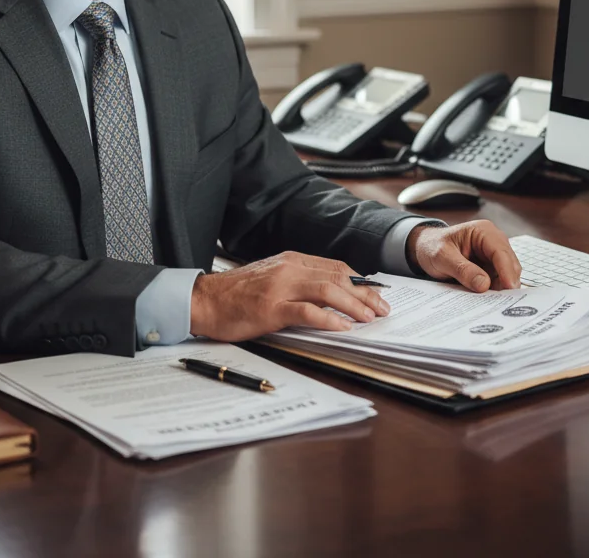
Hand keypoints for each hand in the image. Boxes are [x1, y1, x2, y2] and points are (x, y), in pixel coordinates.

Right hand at [190, 251, 390, 340]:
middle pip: (338, 277)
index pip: (335, 267)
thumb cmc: (237, 294)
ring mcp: (280, 287)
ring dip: (354, 305)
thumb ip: (298, 281)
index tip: (376, 294)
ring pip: (327, 290)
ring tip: (370, 318)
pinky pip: (306, 311)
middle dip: (365, 293)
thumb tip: (330, 294)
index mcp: (291, 260)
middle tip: (383, 308)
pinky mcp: (271, 308)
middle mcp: (289, 269)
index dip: (360, 281)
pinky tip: (343, 327)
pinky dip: (329, 319)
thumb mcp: (272, 279)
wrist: (205, 300)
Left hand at [406, 220, 520, 291]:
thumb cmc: (432, 247)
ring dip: (501, 288)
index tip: (509, 288)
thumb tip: (484, 284)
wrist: (425, 248)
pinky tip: (488, 300)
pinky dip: (495, 290)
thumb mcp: (442, 257)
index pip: (501, 251)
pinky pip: (499, 280)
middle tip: (502, 302)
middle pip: (509, 263)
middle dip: (507, 282)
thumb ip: (462, 270)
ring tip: (492, 303)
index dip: (507, 271)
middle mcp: (493, 240)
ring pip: (507, 274)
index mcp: (483, 231)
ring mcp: (493, 254)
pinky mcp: (491, 266)